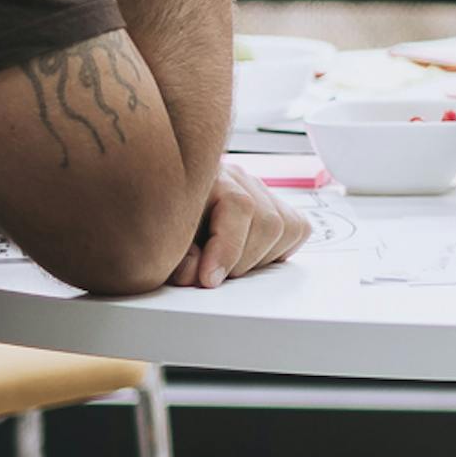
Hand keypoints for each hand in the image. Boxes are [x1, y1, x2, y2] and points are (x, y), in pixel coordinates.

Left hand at [173, 162, 310, 288]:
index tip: (210, 279)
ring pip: (287, 227)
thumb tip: (197, 274)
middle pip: (268, 222)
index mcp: (208, 177)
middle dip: (242, 260)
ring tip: (229, 266)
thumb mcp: (160, 242)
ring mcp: (258, 190)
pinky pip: (296, 228)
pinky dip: (278, 250)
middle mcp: (238, 178)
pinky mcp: (274, 205)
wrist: (160, 203)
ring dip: (259, 258)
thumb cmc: (159, 223)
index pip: (239, 206)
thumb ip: (176, 258)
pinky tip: (249, 256)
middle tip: (214, 276)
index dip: (227, 248)